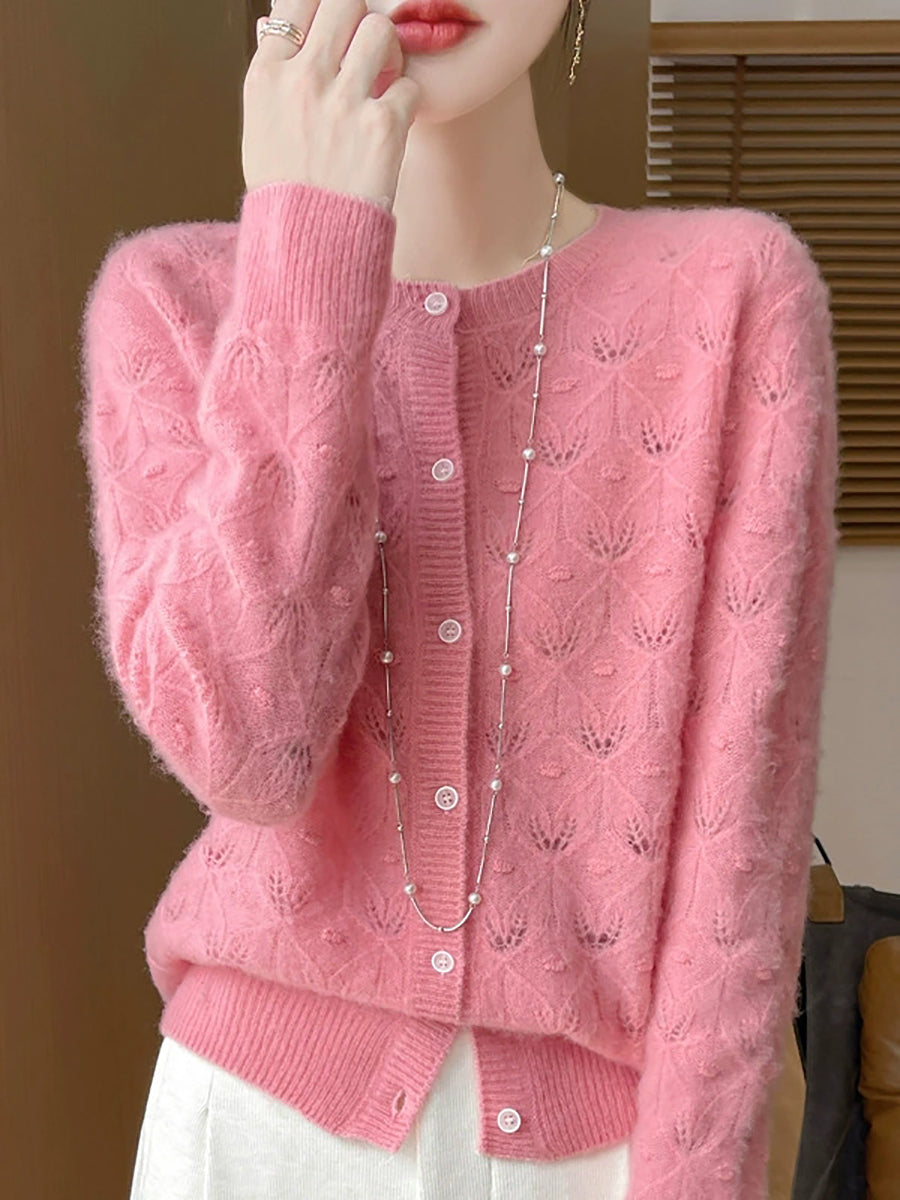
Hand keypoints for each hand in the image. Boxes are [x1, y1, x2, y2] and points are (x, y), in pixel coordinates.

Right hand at [242, 0, 420, 209]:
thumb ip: (274, 73)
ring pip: (381, 30)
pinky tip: (393, 123)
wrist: (306, 245)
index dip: (322, 9)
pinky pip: (409, 86)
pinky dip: (406, 103)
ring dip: (388, 51)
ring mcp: (344, 102)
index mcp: (267, 75)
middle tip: (363, 53)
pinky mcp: (383, 128)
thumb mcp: (259, 126)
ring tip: (382, 80)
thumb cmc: (284, 191)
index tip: (333, 31)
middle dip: (359, 21)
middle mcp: (303, 80)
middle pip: (344, 2)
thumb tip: (275, 23)